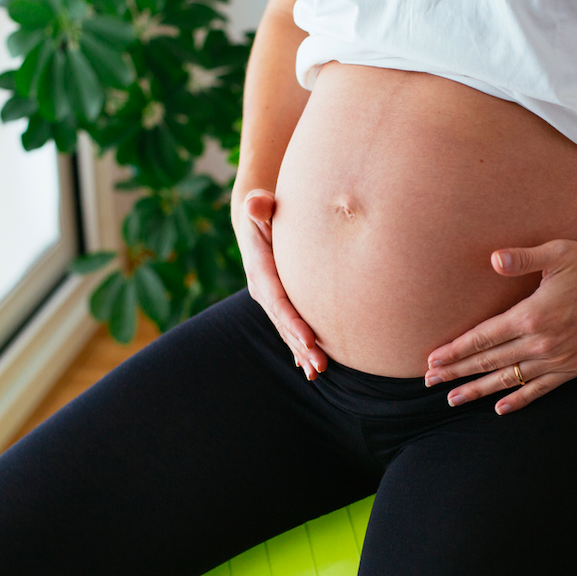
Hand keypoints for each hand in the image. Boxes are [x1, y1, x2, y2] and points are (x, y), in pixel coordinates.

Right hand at [235, 189, 326, 380]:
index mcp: (259, 269)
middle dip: (301, 345)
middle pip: (283, 322)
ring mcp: (270, 299)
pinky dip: (298, 348)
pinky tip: (308, 368)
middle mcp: (262, 289)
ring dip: (301, 352)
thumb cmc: (266, 212)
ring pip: (286, 329)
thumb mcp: (260, 207)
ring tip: (318, 371)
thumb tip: (255, 203)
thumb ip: (259, 206)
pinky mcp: (279, 303)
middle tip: (321, 365)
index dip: (293, 321)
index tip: (311, 339)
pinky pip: (288, 328)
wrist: (257, 223)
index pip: (278, 300)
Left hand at [423, 239, 576, 414]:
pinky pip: (540, 389)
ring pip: (509, 379)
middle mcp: (541, 342)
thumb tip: (493, 259)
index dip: (455, 350)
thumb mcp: (557, 253)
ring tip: (453, 399)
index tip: (432, 360)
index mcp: (531, 315)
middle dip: (457, 372)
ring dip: (479, 390)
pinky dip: (519, 399)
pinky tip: (500, 408)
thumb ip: (522, 258)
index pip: (483, 338)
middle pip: (489, 362)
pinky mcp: (573, 367)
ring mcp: (557, 359)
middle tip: (430, 382)